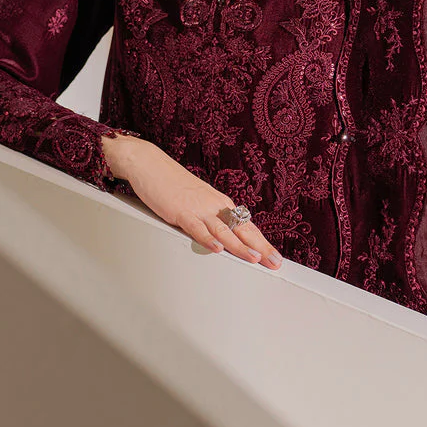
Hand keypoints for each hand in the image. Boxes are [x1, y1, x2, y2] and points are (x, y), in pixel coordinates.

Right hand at [101, 135, 282, 269]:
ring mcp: (198, 208)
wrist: (150, 164)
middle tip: (275, 262)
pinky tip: (217, 248)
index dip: (262, 242)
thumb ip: (209, 219)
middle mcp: (214, 205)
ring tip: (254, 258)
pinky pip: (196, 228)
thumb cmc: (172, 184)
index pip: (246, 226)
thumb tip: (221, 238)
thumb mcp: (198, 201)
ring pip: (223, 230)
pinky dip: (208, 239)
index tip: (275, 257)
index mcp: (220, 204)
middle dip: (260, 247)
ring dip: (239, 246)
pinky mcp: (181, 211)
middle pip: (242, 229)